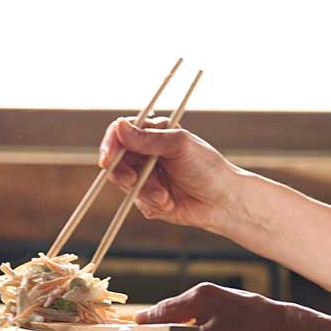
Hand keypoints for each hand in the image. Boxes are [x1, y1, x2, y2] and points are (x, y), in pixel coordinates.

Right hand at [97, 118, 243, 232]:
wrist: (223, 202)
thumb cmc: (207, 168)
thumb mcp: (179, 146)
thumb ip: (147, 139)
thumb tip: (119, 127)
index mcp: (153, 135)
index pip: (120, 134)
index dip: (110, 145)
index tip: (107, 159)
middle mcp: (146, 154)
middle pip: (116, 161)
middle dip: (124, 173)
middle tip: (133, 180)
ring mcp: (145, 177)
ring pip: (124, 183)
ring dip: (143, 190)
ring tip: (164, 195)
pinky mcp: (148, 199)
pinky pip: (136, 202)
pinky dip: (150, 203)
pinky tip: (169, 203)